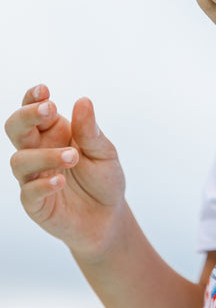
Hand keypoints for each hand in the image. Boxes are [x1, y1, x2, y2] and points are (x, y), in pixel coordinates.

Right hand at [6, 85, 125, 259]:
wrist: (109, 217)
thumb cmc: (104, 179)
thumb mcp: (104, 152)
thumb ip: (90, 131)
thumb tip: (82, 101)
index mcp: (54, 133)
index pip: (34, 111)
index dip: (32, 98)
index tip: (44, 90)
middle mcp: (38, 151)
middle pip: (15, 128)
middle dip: (26, 115)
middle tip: (49, 109)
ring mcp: (33, 177)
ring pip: (19, 160)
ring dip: (44, 155)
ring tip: (73, 156)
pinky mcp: (35, 203)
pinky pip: (28, 192)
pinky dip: (42, 184)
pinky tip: (60, 181)